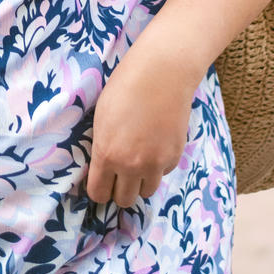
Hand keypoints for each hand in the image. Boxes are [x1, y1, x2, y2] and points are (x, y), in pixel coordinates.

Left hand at [84, 42, 198, 208]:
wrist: (162, 74)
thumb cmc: (125, 88)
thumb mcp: (101, 119)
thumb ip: (103, 148)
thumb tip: (102, 167)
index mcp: (107, 155)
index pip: (99, 194)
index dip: (99, 191)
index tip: (101, 183)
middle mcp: (131, 165)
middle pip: (124, 200)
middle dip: (119, 190)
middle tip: (119, 175)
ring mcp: (156, 163)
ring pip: (146, 192)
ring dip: (140, 182)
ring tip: (138, 162)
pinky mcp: (174, 156)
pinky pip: (163, 173)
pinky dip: (158, 166)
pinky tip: (155, 144)